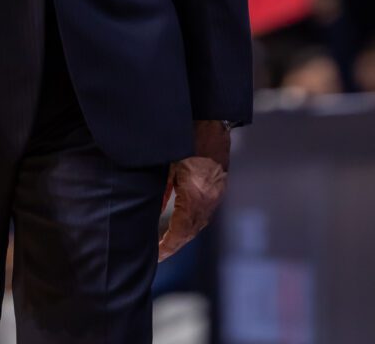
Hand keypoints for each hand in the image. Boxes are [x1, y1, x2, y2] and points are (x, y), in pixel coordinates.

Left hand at [157, 120, 230, 261]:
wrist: (213, 120)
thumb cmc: (188, 138)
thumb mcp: (169, 165)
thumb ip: (162, 190)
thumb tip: (155, 208)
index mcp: (196, 195)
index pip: (181, 231)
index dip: (168, 246)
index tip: (158, 254)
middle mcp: (209, 199)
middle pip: (191, 230)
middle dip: (176, 243)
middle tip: (160, 252)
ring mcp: (216, 193)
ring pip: (199, 222)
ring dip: (185, 233)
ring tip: (169, 241)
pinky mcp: (219, 186)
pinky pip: (206, 210)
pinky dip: (193, 220)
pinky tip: (183, 223)